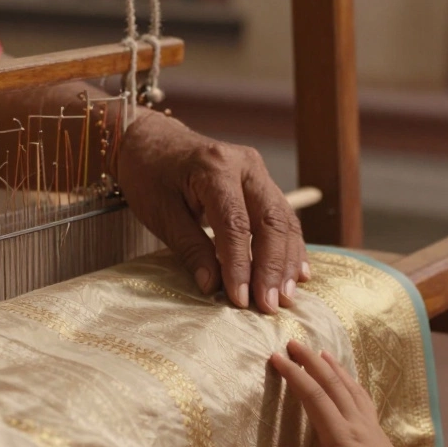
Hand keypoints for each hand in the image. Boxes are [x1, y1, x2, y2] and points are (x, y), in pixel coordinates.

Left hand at [118, 112, 308, 313]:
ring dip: (287, 261)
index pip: (235, 223)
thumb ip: (190, 248)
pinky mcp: (262, 183)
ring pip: (284, 219)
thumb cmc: (149, 174)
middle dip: (273, 267)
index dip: (240, 265)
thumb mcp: (160, 212)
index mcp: (214, 167)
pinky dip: (290, 247)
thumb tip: (212, 286)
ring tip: (286, 297)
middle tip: (270, 305)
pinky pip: (283, 217)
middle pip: (271, 220)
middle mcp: (245, 165)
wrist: (151, 141)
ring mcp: (258, 172)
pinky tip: (298, 274)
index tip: (241, 299)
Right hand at [264, 340, 433, 446]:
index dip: (294, 375)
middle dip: (311, 362)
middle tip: (293, 343)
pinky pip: (361, 398)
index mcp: (341, 436)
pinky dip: (351, 383)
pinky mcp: (377, 434)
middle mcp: (355, 424)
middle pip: (332, 384)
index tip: (276, 357)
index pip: (314, 397)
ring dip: (333, 368)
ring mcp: (369, 427)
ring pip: (349, 388)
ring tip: (321, 352)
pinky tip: (350, 383)